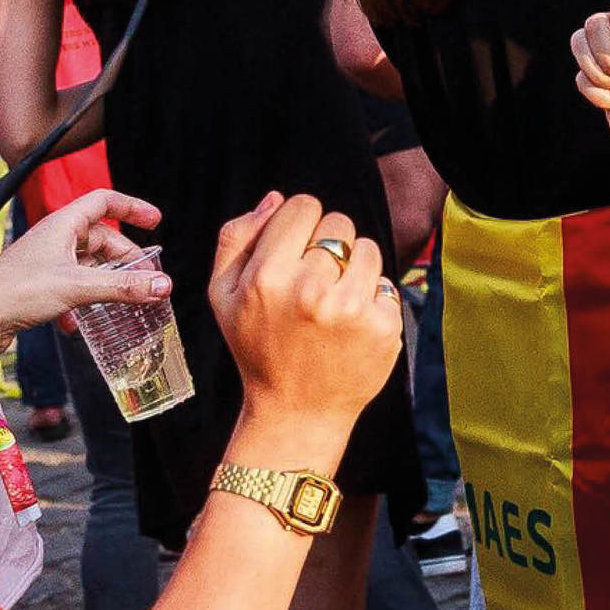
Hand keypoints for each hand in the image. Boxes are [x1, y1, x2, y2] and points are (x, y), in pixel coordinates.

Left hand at [0, 188, 162, 339]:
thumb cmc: (18, 291)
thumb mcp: (78, 287)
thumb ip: (123, 287)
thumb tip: (163, 285)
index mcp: (62, 224)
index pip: (104, 201)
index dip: (132, 208)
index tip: (155, 222)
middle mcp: (54, 238)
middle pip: (100, 238)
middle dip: (124, 258)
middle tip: (145, 278)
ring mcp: (45, 262)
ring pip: (87, 264)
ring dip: (105, 282)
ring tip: (123, 300)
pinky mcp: (37, 286)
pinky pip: (71, 287)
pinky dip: (82, 302)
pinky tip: (81, 325)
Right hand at [209, 192, 403, 422]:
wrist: (296, 412)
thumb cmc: (257, 348)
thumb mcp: (223, 295)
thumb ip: (238, 237)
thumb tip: (276, 198)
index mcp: (267, 278)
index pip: (303, 206)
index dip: (298, 225)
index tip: (293, 252)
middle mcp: (310, 290)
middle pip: (338, 222)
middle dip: (327, 245)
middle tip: (312, 283)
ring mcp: (351, 309)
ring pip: (366, 246)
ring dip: (353, 267)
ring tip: (333, 301)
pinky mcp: (383, 326)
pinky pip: (385, 281)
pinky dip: (372, 297)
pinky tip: (351, 323)